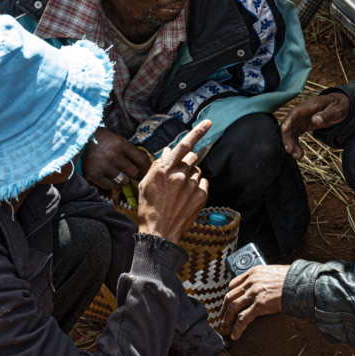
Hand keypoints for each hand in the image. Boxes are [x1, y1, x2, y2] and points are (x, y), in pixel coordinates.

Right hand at [81, 127, 151, 188]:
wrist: (78, 140)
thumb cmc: (101, 139)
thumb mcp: (117, 139)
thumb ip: (129, 150)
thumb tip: (145, 163)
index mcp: (121, 144)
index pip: (141, 159)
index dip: (147, 167)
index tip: (148, 171)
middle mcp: (114, 156)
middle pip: (134, 172)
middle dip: (137, 175)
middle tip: (137, 176)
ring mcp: (104, 166)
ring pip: (123, 181)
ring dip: (122, 178)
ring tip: (116, 172)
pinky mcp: (94, 175)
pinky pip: (110, 185)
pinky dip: (110, 182)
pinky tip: (106, 175)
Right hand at [137, 120, 211, 243]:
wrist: (159, 232)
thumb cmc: (149, 207)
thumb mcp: (146, 183)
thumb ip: (158, 165)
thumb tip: (167, 151)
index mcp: (164, 169)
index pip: (183, 145)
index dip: (197, 132)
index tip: (208, 123)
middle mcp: (179, 175)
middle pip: (192, 157)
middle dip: (187, 161)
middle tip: (179, 174)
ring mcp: (191, 186)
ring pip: (197, 171)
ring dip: (191, 175)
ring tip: (180, 190)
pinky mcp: (201, 196)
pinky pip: (203, 182)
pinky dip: (197, 186)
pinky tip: (187, 195)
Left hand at [221, 265, 289, 339]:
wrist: (300, 283)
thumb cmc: (291, 279)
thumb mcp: (272, 272)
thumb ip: (263, 279)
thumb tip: (262, 287)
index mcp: (253, 272)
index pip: (233, 284)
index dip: (229, 296)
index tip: (227, 303)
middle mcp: (251, 282)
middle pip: (230, 297)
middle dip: (224, 310)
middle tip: (223, 319)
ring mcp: (254, 293)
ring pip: (233, 308)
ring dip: (227, 321)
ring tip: (226, 329)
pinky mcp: (259, 305)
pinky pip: (243, 318)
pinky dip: (237, 328)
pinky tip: (235, 335)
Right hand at [280, 93, 349, 158]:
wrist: (339, 107)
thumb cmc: (338, 106)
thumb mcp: (336, 110)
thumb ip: (326, 115)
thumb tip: (315, 120)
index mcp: (309, 106)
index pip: (295, 112)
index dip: (288, 121)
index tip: (284, 130)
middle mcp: (302, 113)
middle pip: (290, 124)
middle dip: (287, 137)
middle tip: (290, 150)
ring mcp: (301, 120)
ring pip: (291, 132)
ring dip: (291, 143)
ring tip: (297, 156)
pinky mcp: (302, 126)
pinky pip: (295, 135)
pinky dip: (295, 144)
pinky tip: (298, 154)